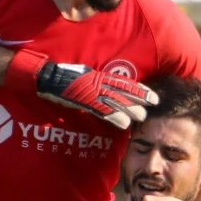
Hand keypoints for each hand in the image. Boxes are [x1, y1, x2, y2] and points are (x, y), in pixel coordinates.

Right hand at [32, 61, 157, 128]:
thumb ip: (96, 84)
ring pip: (115, 100)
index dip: (139, 89)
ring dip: (130, 108)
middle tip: (154, 104)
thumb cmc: (62, 78)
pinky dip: (113, 116)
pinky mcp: (83, 100)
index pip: (123, 83)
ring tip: (142, 116)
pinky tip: (123, 123)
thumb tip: (107, 91)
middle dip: (140, 97)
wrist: (46, 78)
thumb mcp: (83, 77)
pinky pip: (101, 109)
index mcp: (98, 76)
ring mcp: (91, 91)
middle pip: (123, 90)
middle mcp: (98, 82)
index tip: (152, 95)